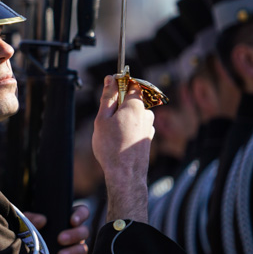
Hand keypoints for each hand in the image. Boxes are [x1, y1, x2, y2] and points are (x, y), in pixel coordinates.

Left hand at [25, 204, 89, 253]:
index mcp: (65, 221)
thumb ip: (31, 220)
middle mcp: (74, 235)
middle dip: (74, 235)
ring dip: (73, 252)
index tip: (72, 221)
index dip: (81, 214)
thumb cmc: (28, 238)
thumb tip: (42, 219)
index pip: (81, 212)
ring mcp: (76, 250)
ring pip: (83, 249)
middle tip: (60, 239)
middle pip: (84, 231)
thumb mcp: (26, 226)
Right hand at [91, 76, 152, 222]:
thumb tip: (110, 79)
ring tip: (110, 134)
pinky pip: (137, 126)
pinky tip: (118, 141)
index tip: (109, 88)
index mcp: (135, 105)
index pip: (132, 83)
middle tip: (105, 119)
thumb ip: (107, 97)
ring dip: (123, 118)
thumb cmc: (111, 147)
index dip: (120, 83)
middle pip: (133, 100)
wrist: (125, 174)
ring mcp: (150, 126)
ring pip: (134, 114)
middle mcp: (147, 113)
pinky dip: (127, 129)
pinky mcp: (148, 137)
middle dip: (119, 105)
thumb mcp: (102, 119)